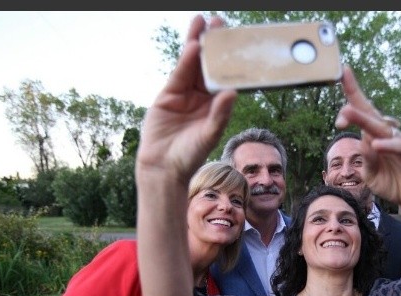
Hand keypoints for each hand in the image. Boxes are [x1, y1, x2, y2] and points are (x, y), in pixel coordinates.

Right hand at [136, 15, 237, 180]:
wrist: (163, 168)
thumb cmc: (190, 155)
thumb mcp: (209, 134)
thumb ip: (220, 114)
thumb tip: (232, 93)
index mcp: (215, 105)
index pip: (224, 77)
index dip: (229, 59)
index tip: (236, 41)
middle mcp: (201, 97)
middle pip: (207, 65)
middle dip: (213, 44)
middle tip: (219, 22)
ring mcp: (183, 94)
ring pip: (191, 65)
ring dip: (197, 44)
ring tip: (202, 23)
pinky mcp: (167, 95)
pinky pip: (179, 74)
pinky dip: (185, 61)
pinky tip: (193, 47)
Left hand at [334, 66, 400, 208]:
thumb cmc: (389, 181)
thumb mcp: (370, 174)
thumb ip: (366, 160)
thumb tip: (363, 143)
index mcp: (373, 134)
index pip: (361, 109)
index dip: (352, 91)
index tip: (342, 75)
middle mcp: (386, 132)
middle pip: (368, 113)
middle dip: (353, 103)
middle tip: (336, 99)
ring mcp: (399, 140)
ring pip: (380, 127)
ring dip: (363, 120)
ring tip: (347, 114)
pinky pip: (398, 146)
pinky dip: (387, 145)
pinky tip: (376, 144)